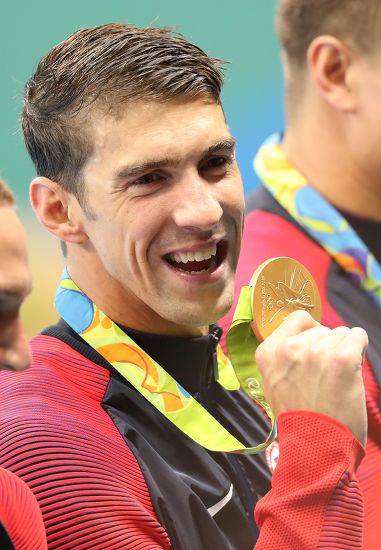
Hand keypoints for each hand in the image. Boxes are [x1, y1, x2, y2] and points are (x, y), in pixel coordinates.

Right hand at [254, 310, 367, 445]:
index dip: (311, 333)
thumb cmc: (299, 419)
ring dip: (343, 352)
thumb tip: (306, 338)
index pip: (297, 319)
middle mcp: (289, 347)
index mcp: (268, 352)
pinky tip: (352, 370)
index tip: (315, 350)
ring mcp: (315, 351)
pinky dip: (359, 348)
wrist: (315, 447)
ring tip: (335, 380)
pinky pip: (358, 335)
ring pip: (341, 334)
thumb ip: (282, 358)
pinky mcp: (341, 357)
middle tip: (324, 377)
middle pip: (321, 329)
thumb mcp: (274, 383)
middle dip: (327, 347)